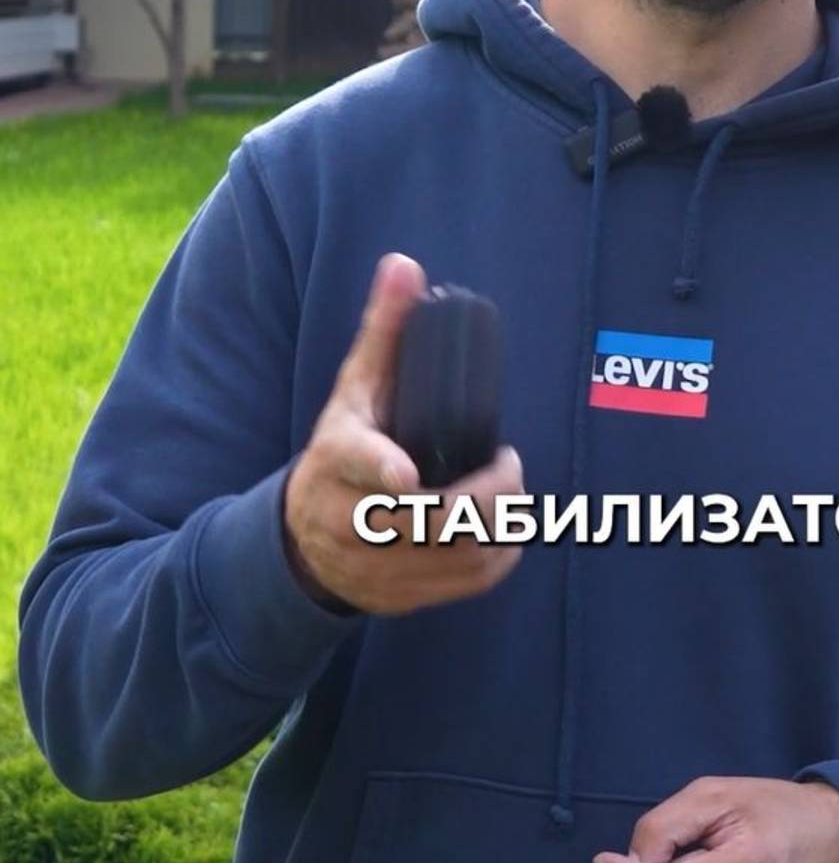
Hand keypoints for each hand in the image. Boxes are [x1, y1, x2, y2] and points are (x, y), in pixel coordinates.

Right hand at [282, 252, 525, 615]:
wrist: (302, 541)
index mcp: (335, 462)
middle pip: (427, 520)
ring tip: (510, 491)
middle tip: (509, 465)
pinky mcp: (400, 597)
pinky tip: (506, 531)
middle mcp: (347, 520)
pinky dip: (498, 558)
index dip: (381, 470)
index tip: (405, 473)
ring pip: (456, 555)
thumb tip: (404, 265)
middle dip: (486, 494)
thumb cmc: (341, 451)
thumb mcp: (354, 392)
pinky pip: (466, 585)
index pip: (355, 465)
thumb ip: (384, 332)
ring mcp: (374, 565)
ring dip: (500, 524)